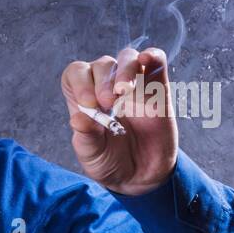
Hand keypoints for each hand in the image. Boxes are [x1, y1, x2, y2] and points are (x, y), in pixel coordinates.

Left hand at [61, 46, 177, 195]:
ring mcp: (133, 86)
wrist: (141, 176)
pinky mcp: (158, 89)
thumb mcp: (92, 155)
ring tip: (124, 92)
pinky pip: (155, 62)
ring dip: (124, 69)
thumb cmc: (111, 162)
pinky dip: (151, 56)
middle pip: (102, 65)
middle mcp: (107, 88)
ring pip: (127, 58)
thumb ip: (85, 137)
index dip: (79, 82)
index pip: (76, 73)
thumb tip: (78, 118)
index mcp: (85, 100)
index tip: (88, 104)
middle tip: (108, 104)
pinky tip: (145, 60)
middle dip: (102, 82)